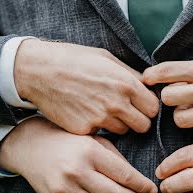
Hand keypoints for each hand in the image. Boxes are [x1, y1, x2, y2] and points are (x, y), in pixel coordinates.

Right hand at [0, 117, 157, 192]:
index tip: (152, 190)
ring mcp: (65, 189)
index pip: (125, 176)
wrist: (30, 147)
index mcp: (89, 152)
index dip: (142, 186)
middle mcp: (76, 172)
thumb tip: (139, 181)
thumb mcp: (94, 139)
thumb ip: (116, 159)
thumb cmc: (68, 140)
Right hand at [15, 39, 158, 135]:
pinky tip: (87, 115)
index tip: (140, 104)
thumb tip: (148, 84)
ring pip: (123, 132)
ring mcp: (100, 119)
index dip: (148, 107)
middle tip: (125, 113)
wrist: (38, 71)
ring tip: (104, 111)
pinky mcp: (84, 129)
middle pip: (143, 126)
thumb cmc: (73, 59)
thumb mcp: (106, 58)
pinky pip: (101, 134)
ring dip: (118, 125)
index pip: (154, 108)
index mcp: (126, 84)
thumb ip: (130, 74)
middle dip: (137, 120)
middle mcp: (116, 103)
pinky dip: (98, 128)